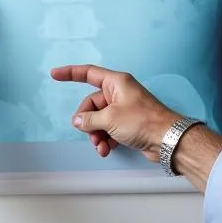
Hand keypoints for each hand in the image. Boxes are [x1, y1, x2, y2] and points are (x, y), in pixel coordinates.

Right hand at [49, 64, 179, 163]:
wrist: (166, 139)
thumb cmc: (144, 121)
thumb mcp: (109, 118)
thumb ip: (89, 118)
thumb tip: (77, 120)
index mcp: (116, 83)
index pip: (88, 73)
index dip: (70, 73)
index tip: (55, 74)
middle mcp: (120, 93)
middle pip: (92, 104)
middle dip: (87, 121)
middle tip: (90, 133)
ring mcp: (124, 109)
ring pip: (99, 119)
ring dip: (96, 134)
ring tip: (101, 146)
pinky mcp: (128, 124)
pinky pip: (109, 129)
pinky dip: (106, 139)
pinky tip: (108, 149)